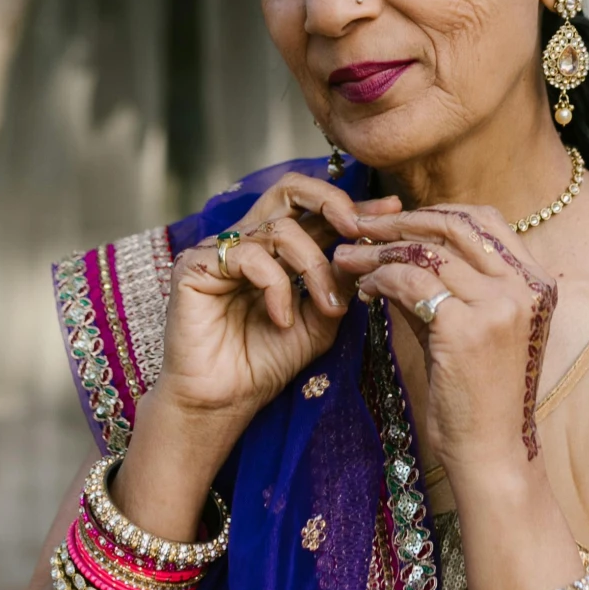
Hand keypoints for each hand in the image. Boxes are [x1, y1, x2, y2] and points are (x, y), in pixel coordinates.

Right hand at [151, 175, 400, 442]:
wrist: (223, 402)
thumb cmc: (266, 363)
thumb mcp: (320, 322)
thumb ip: (339, 284)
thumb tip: (367, 249)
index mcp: (278, 248)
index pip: (316, 209)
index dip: (354, 205)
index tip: (393, 212)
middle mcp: (249, 239)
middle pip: (290, 187)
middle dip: (332, 201)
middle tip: (357, 228)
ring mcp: (220, 249)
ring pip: (281, 229)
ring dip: (314, 267)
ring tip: (327, 309)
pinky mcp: (194, 264)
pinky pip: (249, 255)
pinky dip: (276, 285)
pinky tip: (282, 319)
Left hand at [333, 205, 557, 474]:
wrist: (492, 454)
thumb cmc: (480, 398)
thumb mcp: (471, 329)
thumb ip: (444, 286)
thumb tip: (393, 251)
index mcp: (536, 282)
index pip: (483, 221)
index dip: (434, 214)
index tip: (395, 222)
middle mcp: (525, 286)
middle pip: (455, 225)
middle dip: (401, 221)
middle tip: (359, 226)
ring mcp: (499, 305)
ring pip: (427, 251)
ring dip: (379, 249)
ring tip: (348, 257)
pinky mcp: (466, 327)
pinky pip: (411, 281)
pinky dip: (380, 277)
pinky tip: (364, 289)